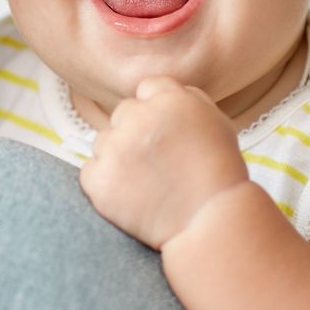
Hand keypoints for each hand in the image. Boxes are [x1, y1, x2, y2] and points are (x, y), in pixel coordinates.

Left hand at [79, 77, 254, 248]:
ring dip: (118, 157)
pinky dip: (105, 183)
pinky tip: (131, 195)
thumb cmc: (219, 172)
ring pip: (104, 142)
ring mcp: (115, 149)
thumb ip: (187, 98)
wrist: (210, 221)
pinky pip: (90, 171)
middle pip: (123, 113)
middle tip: (158, 162)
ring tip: (147, 182)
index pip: (147, 88)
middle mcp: (138, 118)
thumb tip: (157, 92)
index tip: (167, 134)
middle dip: (135, 132)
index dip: (157, 111)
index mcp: (169, 99)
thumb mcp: (216, 122)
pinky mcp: (99, 178)